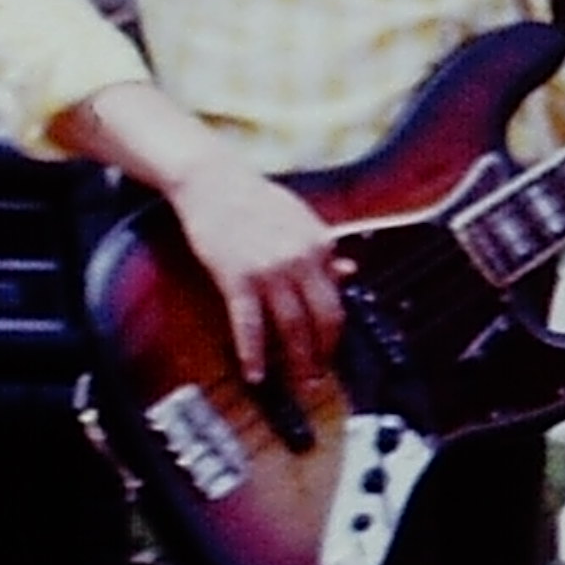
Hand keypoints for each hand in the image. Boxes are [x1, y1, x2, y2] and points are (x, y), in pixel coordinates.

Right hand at [166, 157, 342, 394]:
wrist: (214, 182)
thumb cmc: (256, 200)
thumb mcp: (301, 220)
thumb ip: (325, 250)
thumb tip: (350, 273)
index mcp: (320, 246)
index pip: (338, 299)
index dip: (336, 332)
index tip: (331, 350)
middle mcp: (300, 260)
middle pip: (324, 318)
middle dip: (324, 354)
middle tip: (320, 377)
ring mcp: (269, 271)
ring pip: (292, 327)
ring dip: (296, 361)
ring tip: (297, 383)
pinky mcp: (237, 278)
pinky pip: (250, 325)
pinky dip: (253, 354)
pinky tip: (255, 373)